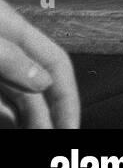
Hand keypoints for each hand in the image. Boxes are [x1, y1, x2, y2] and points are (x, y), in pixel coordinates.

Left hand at [0, 0, 79, 128]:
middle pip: (38, 86)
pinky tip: (11, 125)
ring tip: (38, 135)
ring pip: (15, 95)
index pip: (57, 63)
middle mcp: (5, 47)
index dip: (68, 97)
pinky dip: (5, 114)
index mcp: (13, 29)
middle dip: (49, 116)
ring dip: (28, 119)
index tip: (71, 127)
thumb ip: (13, 58)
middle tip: (53, 139)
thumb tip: (43, 81)